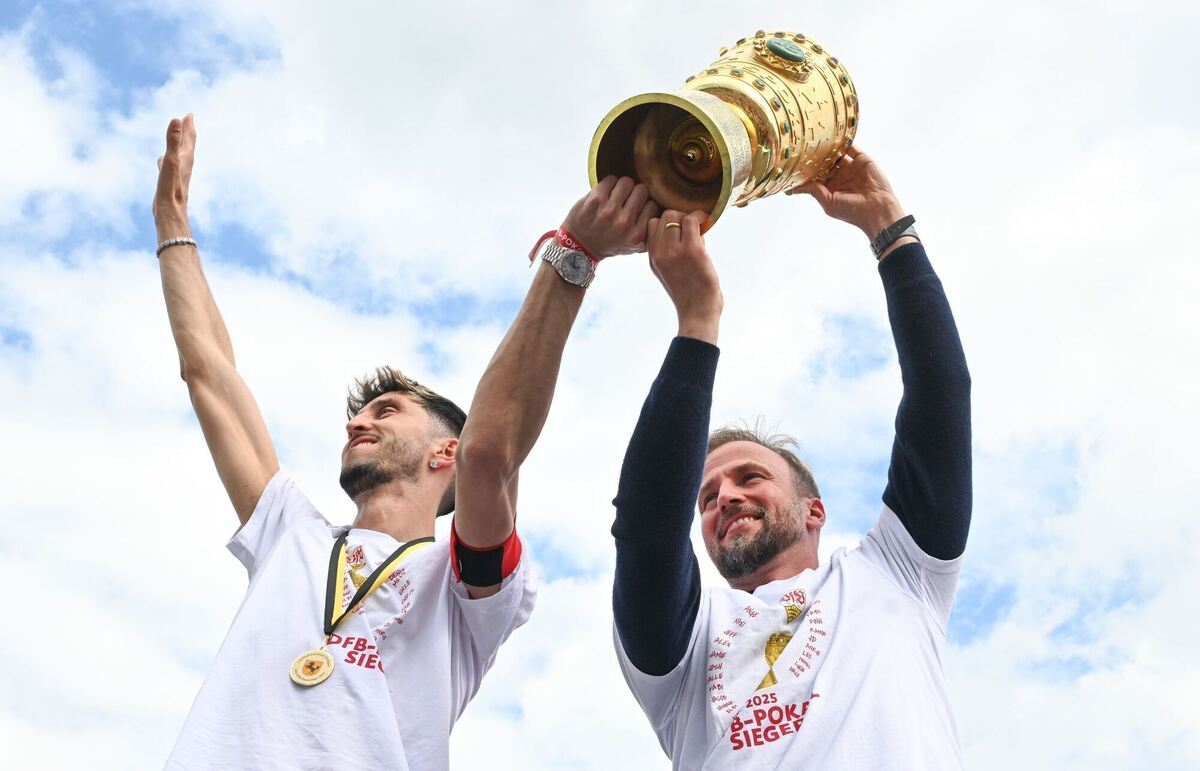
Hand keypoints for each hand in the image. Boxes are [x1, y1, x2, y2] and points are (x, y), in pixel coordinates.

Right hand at [153, 114, 196, 236]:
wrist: (170, 212)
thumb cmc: (171, 187)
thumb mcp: (171, 159)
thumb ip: (173, 139)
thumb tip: (177, 119)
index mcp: (186, 158)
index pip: (189, 138)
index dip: (189, 125)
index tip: (189, 114)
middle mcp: (184, 165)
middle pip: (187, 144)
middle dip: (186, 131)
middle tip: (187, 119)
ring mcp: (177, 173)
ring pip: (178, 154)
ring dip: (178, 143)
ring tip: (177, 136)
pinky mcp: (169, 181)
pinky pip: (169, 165)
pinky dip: (166, 158)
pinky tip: (161, 160)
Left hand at [561, 176, 657, 259]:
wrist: (580, 246)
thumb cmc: (608, 244)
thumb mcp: (633, 247)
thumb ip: (649, 233)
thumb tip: (664, 213)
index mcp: (637, 235)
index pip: (652, 206)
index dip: (646, 204)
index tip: (639, 207)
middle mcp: (624, 223)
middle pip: (642, 191)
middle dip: (636, 192)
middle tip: (628, 199)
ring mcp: (609, 211)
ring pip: (627, 182)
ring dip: (623, 186)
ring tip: (618, 194)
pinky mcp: (595, 201)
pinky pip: (610, 180)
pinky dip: (609, 183)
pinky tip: (606, 192)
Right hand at [646, 210, 722, 343]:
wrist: (697, 313)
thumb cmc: (690, 295)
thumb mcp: (669, 273)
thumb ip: (671, 252)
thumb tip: (686, 227)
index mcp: (653, 259)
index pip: (652, 226)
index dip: (667, 223)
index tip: (681, 231)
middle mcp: (660, 254)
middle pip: (663, 217)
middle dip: (679, 218)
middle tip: (692, 230)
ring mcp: (674, 252)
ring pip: (676, 215)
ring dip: (690, 219)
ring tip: (700, 233)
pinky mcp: (692, 251)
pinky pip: (692, 221)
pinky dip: (700, 220)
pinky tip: (707, 228)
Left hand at [787, 146, 905, 238]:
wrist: (877, 209)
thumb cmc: (853, 211)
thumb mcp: (828, 202)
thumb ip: (813, 191)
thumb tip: (793, 188)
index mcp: (830, 187)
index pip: (815, 175)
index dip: (806, 170)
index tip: (793, 163)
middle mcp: (839, 176)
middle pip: (824, 162)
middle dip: (815, 156)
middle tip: (802, 146)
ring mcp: (850, 167)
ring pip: (836, 154)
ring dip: (827, 147)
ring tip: (815, 138)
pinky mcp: (862, 159)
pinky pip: (851, 147)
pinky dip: (843, 141)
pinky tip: (833, 135)